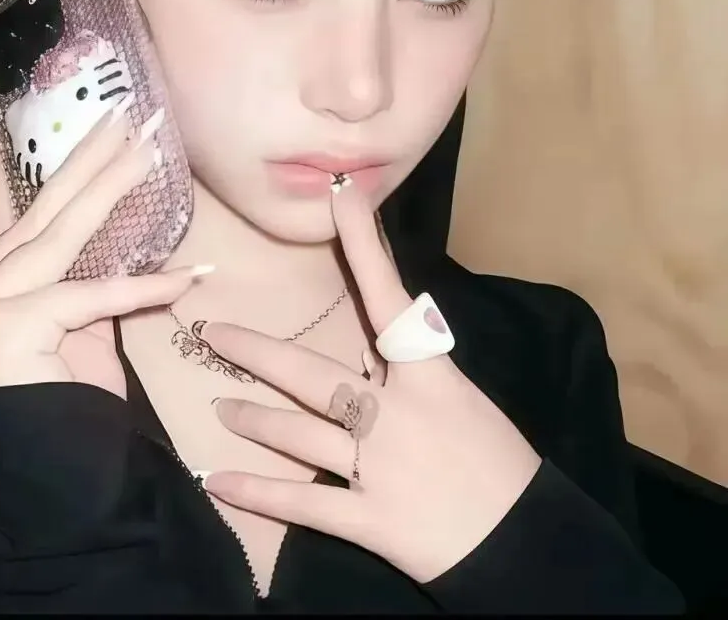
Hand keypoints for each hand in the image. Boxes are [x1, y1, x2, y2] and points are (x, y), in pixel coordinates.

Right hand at [0, 102, 207, 395]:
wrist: (44, 477)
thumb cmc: (60, 406)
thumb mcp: (73, 330)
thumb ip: (82, 281)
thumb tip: (124, 238)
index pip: (15, 215)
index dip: (50, 167)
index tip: (78, 122)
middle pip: (40, 212)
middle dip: (88, 160)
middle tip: (128, 116)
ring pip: (59, 237)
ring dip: (111, 189)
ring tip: (149, 150)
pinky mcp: (6, 328)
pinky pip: (91, 297)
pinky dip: (143, 287)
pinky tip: (188, 275)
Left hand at [197, 181, 541, 584]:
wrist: (529, 543)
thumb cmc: (502, 464)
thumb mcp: (461, 400)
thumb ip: (410, 372)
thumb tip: (366, 346)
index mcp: (429, 377)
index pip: (390, 299)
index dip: (364, 246)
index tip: (340, 198)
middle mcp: (395, 413)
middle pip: (312, 374)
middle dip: (257, 352)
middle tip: (213, 333)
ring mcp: (376, 466)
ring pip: (298, 432)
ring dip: (253, 417)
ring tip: (219, 405)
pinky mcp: (368, 518)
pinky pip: (302, 502)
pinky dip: (258, 492)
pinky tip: (218, 481)